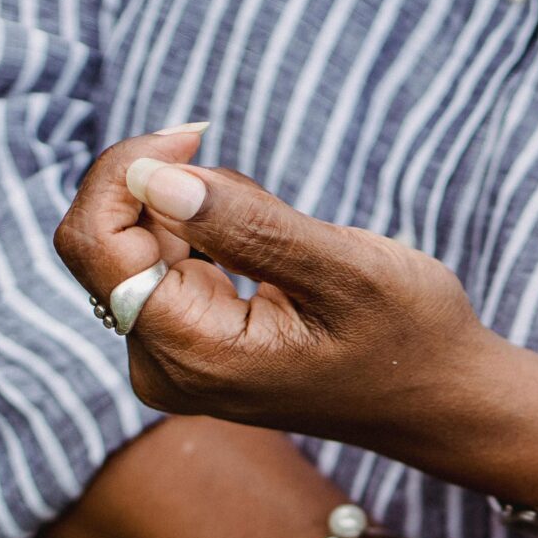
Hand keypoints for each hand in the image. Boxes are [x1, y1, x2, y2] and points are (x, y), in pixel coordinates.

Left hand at [51, 128, 490, 456]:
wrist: (442, 400)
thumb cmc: (411, 339)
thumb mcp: (347, 270)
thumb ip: (248, 225)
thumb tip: (152, 177)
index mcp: (196, 354)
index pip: (95, 242)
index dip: (127, 170)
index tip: (193, 137)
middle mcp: (166, 367)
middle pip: (106, 240)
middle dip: (172, 192)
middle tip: (262, 197)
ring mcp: (172, 363)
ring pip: (136, 244)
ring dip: (199, 215)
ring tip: (285, 242)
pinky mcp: (186, 349)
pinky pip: (160, 264)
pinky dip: (205, 237)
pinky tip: (271, 260)